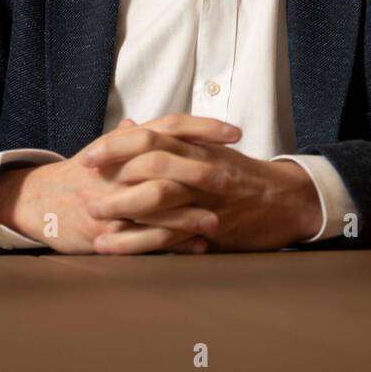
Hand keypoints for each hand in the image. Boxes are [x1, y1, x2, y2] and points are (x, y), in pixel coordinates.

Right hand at [0, 114, 242, 253]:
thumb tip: (144, 123)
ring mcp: (111, 201)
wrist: (37, 201)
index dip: (203, 127)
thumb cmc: (80, 175)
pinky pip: (144, 238)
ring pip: (157, 204)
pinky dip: (173, 242)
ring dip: (191, 214)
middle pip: (166, 163)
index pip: (169, 126)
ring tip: (219, 220)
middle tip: (233, 178)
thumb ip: (131, 138)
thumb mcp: (104, 150)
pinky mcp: (105, 232)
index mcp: (123, 144)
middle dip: (202, 172)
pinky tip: (196, 245)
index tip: (233, 133)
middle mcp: (118, 168)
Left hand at [84, 113, 321, 251]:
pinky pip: (171, 235)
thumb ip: (166, 138)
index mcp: (197, 146)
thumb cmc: (240, 174)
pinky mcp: (211, 229)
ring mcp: (208, 198)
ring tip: (92, 220)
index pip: (152, 136)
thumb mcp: (206, 148)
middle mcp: (202, 167)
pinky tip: (114, 247)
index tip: (89, 156)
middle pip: (152, 162)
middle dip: (114, 175)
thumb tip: (128, 124)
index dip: (118, 145)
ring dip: (121, 208)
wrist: (286, 201)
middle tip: (84, 187)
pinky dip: (139, 242)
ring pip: (160, 198)